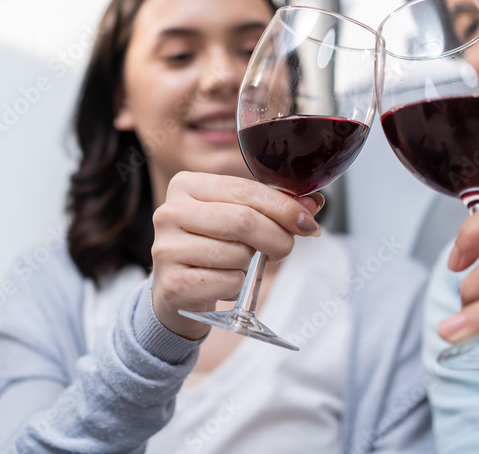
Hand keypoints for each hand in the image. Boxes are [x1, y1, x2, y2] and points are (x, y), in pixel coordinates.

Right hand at [150, 171, 320, 339]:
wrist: (177, 291)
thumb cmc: (210, 246)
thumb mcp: (237, 217)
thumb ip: (272, 207)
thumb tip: (311, 206)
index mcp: (186, 185)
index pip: (245, 190)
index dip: (283, 207)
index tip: (307, 222)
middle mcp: (169, 212)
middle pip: (244, 221)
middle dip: (277, 237)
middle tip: (285, 248)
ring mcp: (167, 249)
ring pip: (238, 254)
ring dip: (251, 264)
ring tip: (238, 264)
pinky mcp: (172, 284)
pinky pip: (229, 282)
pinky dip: (237, 286)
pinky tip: (223, 282)